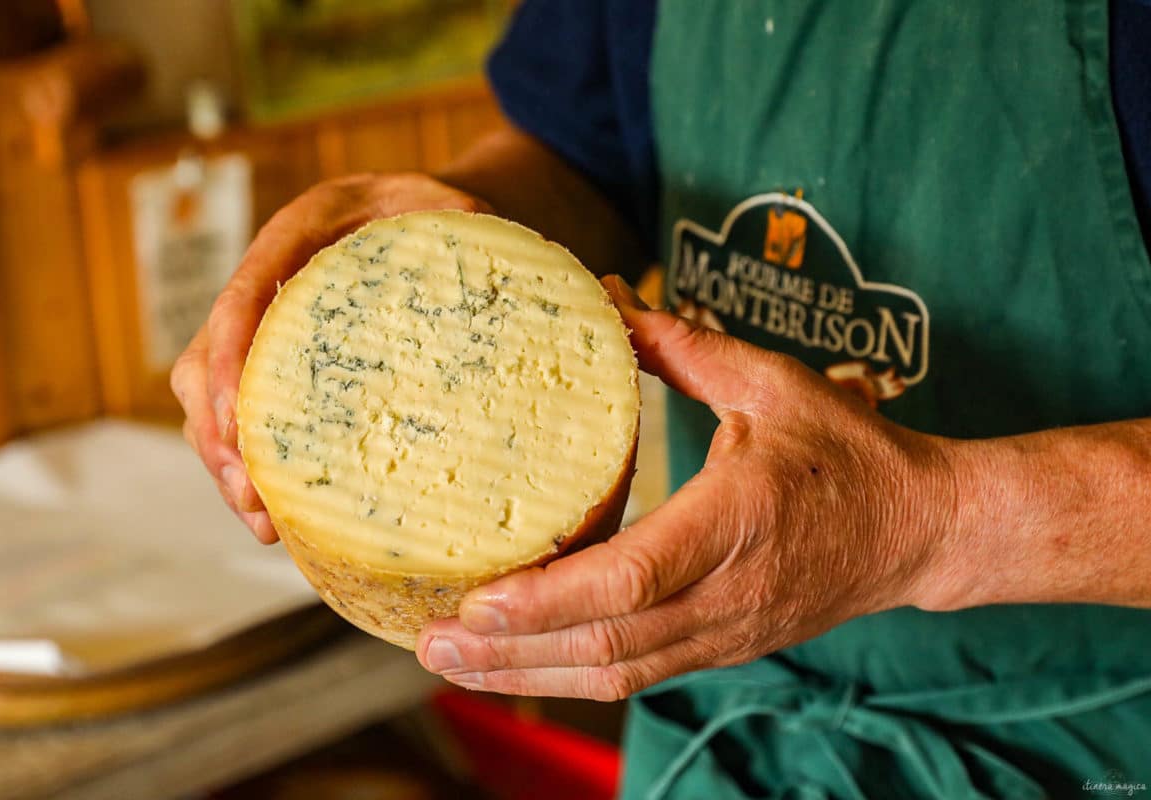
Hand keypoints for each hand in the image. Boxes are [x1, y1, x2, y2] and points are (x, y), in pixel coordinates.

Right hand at [171, 173, 490, 542]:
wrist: (425, 211)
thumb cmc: (437, 210)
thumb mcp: (448, 206)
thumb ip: (454, 224)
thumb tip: (470, 248)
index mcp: (300, 231)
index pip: (246, 294)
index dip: (231, 358)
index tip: (236, 420)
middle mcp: (268, 278)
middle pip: (207, 358)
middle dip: (218, 430)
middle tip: (248, 492)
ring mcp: (265, 325)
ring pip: (209, 396)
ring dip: (226, 460)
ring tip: (261, 519)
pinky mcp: (279, 365)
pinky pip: (244, 415)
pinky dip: (253, 464)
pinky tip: (277, 514)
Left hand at [415, 276, 956, 698]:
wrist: (921, 529)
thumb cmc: (850, 451)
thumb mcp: (772, 383)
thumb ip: (684, 346)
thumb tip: (607, 296)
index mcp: (740, 521)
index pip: (635, 579)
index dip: (550, 598)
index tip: (478, 599)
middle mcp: (728, 594)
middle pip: (606, 643)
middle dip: (511, 651)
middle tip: (429, 641)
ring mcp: (725, 633)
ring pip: (614, 672)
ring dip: (528, 675)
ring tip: (450, 662)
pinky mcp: (721, 647)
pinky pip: (635, 674)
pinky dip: (567, 674)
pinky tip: (515, 665)